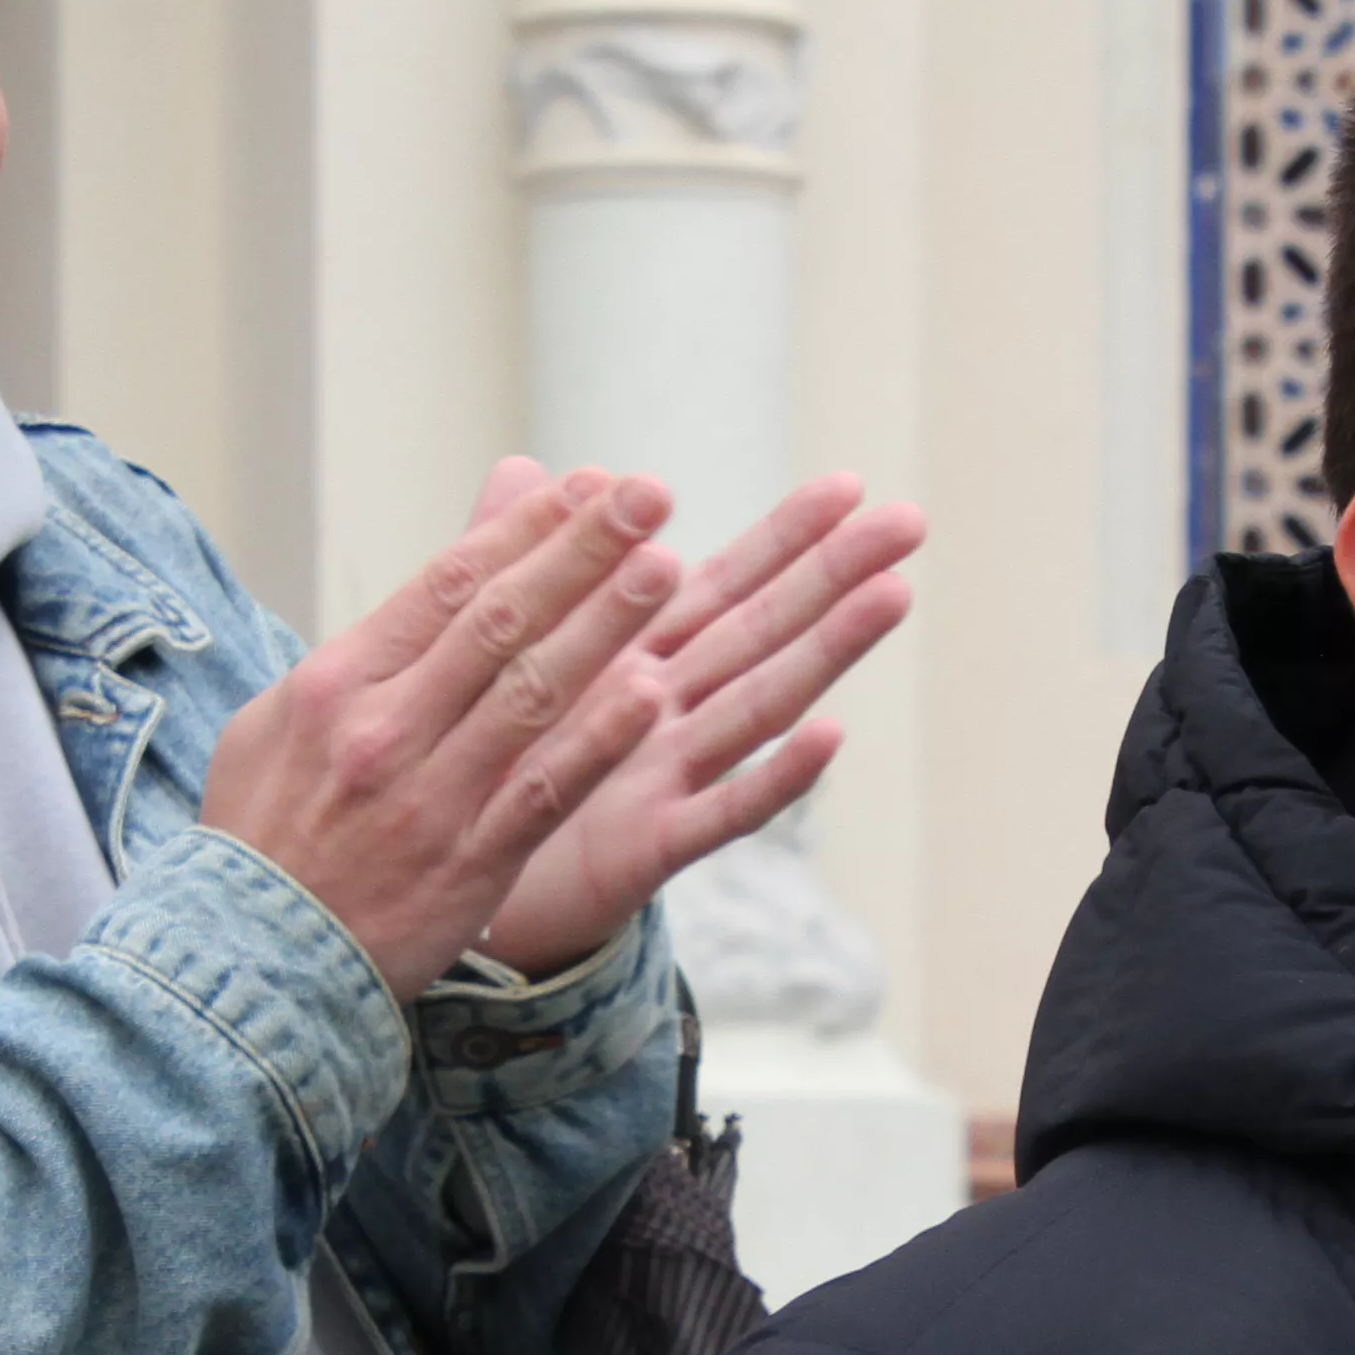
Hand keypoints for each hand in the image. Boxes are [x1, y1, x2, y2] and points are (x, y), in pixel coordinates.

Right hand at [201, 470, 684, 999]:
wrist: (248, 964)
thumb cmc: (264, 841)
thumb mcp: (278, 729)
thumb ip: (354, 661)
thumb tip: (415, 602)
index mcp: (336, 683)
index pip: (446, 583)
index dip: (524, 529)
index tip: (584, 484)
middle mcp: (382, 727)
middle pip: (498, 618)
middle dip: (579, 550)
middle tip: (646, 495)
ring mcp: (427, 795)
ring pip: (530, 691)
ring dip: (604, 625)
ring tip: (666, 569)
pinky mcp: (466, 863)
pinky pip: (542, 790)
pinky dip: (596, 740)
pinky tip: (648, 695)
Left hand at [476, 469, 928, 975]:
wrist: (445, 885)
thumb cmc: (488, 766)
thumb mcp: (496, 654)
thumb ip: (509, 561)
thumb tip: (523, 468)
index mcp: (633, 661)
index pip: (724, 585)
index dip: (784, 537)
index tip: (847, 485)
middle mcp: (667, 714)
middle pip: (763, 632)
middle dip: (836, 575)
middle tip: (909, 520)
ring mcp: (667, 779)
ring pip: (759, 703)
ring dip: (828, 651)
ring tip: (892, 596)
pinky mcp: (650, 847)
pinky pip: (721, 810)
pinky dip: (777, 776)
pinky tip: (830, 734)